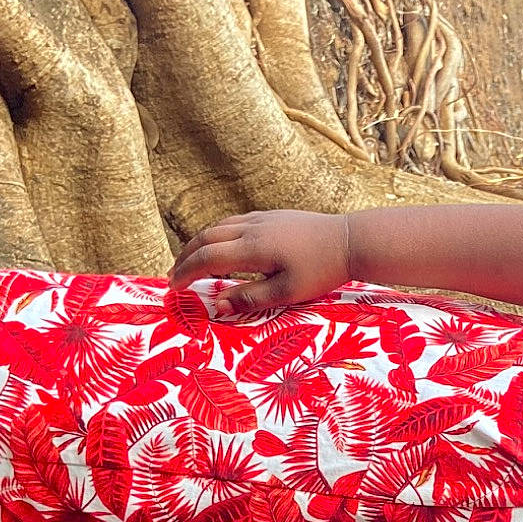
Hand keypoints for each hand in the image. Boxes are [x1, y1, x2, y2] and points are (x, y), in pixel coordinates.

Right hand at [168, 210, 351, 309]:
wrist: (349, 240)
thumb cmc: (321, 271)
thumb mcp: (286, 293)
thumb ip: (249, 299)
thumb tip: (216, 306)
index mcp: (252, 249)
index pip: (206, 259)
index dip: (186, 273)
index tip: (173, 288)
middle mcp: (251, 228)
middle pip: (206, 238)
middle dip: (186, 256)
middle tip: (174, 275)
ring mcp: (262, 218)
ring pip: (219, 226)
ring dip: (200, 243)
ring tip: (191, 260)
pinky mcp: (272, 215)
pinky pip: (234, 222)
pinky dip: (218, 234)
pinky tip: (221, 245)